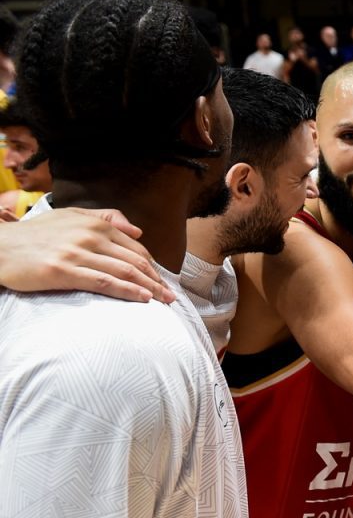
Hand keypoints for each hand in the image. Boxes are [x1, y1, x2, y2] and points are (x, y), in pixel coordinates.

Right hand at [0, 208, 174, 302]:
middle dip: (157, 280)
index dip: (153, 267)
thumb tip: (137, 230)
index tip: (163, 281)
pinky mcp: (64, 271)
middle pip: (134, 261)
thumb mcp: (70, 216)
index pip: (135, 248)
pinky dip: (127, 291)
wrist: (0, 247)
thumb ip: (105, 218)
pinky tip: (142, 299)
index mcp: (94, 223)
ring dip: (149, 288)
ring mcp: (77, 253)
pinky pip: (104, 282)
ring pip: (124, 271)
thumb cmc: (35, 235)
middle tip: (171, 296)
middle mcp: (89, 236)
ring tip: (164, 301)